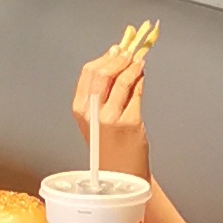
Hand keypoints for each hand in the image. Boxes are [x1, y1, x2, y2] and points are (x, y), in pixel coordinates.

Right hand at [72, 37, 150, 179]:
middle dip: (119, 58)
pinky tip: (142, 75)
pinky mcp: (130, 122)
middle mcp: (92, 112)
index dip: (105, 57)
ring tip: (139, 61)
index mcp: (80, 108)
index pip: (89, 72)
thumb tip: (117, 58)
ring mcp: (111, 118)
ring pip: (122, 80)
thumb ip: (103, 91)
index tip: (117, 49)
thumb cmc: (109, 145)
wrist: (121, 173)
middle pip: (104, 72)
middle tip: (130, 51)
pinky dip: (140, 80)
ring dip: (133, 66)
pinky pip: (136, 92)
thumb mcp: (95, 117)